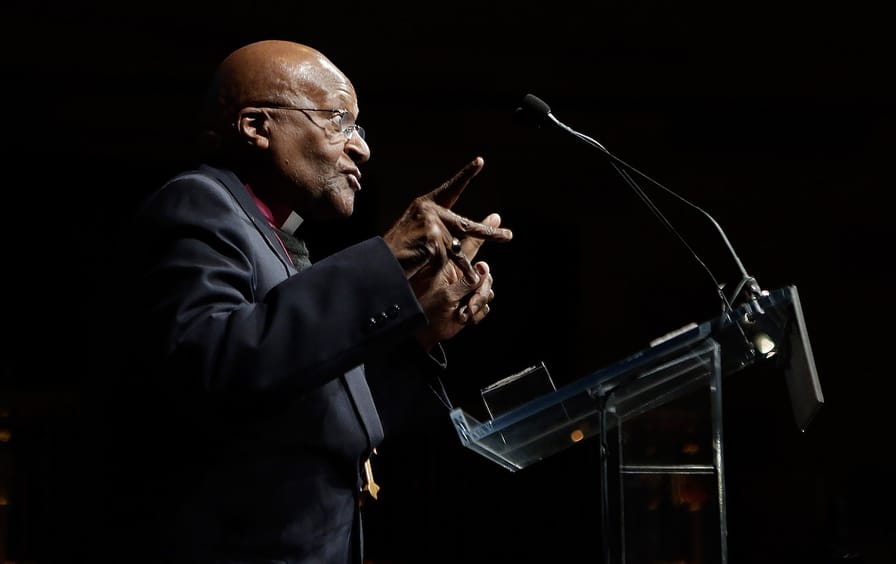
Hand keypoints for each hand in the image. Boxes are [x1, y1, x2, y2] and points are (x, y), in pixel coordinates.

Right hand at [383, 156, 512, 282]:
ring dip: (468, 264)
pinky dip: (440, 268)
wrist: (379, 264)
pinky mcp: (432, 239)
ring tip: (477, 276)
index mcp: (425, 205)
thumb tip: (468, 233)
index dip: (466, 175)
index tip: (480, 161)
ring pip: (458, 246)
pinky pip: (446, 258)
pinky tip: (427, 270)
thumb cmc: (400, 252)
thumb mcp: (420, 235)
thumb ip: (440, 230)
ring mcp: (431, 224)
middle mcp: (429, 210)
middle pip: (466, 224)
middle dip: (488, 233)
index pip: (450, 189)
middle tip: (509, 236)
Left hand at [410, 213, 501, 351]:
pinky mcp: (470, 303)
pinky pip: (485, 304)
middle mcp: (461, 275)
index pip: (469, 244)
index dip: (483, 230)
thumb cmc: (426, 311)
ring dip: (478, 302)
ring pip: (487, 289)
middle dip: (481, 288)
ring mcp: (466, 289)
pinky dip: (478, 313)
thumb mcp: (445, 296)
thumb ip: (466, 283)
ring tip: (464, 313)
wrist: (424, 333)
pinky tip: (465, 319)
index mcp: (451, 266)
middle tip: (471, 301)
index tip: (495, 216)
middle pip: (484, 272)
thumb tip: (483, 271)